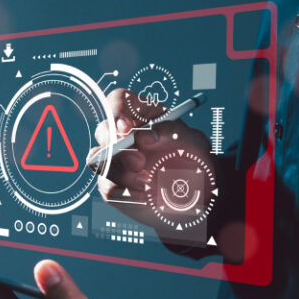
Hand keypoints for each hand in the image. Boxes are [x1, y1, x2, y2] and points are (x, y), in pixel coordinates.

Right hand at [88, 88, 211, 227]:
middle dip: (117, 146)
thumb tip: (147, 136)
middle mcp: (123, 135)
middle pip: (103, 130)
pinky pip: (109, 189)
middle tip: (139, 162)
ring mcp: (116, 161)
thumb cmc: (194, 159)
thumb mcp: (192, 140)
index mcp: (142, 114)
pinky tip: (147, 198)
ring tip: (149, 183)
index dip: (117, 111)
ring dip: (122, 173)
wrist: (198, 192)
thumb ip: (171, 131)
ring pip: (99, 161)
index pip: (119, 101)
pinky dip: (127, 195)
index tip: (127, 128)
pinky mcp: (114, 185)